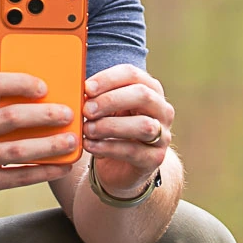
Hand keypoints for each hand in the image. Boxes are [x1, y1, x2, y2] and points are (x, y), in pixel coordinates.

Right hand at [0, 70, 78, 212]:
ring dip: (50, 145)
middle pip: (11, 118)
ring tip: (71, 141)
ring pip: (19, 150)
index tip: (43, 86)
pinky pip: (18, 177)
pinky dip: (43, 172)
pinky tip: (60, 167)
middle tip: (68, 113)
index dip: (20, 82)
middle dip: (45, 115)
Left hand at [80, 64, 171, 196]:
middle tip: (87, 110)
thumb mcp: (105, 110)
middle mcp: (162, 110)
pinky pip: (133, 151)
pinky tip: (90, 146)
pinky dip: (108, 147)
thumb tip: (79, 90)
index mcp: (150, 89)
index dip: (108, 79)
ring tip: (87, 130)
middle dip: (111, 100)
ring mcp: (163, 135)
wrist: (121, 167)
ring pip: (143, 125)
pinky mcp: (155, 159)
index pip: (132, 75)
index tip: (87, 88)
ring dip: (110, 126)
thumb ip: (96, 98)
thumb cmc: (111, 130)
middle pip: (143, 95)